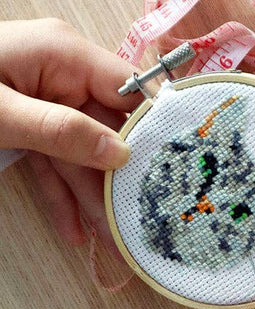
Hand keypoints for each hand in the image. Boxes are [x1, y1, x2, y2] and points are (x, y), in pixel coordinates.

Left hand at [0, 19, 141, 254]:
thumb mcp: (2, 113)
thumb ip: (63, 132)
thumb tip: (120, 155)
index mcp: (63, 56)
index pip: (128, 90)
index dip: (153, 127)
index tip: (173, 167)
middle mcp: (62, 79)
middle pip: (107, 134)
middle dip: (120, 181)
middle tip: (140, 220)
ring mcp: (47, 106)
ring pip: (83, 158)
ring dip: (94, 200)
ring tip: (112, 241)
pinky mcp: (32, 130)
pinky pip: (56, 165)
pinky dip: (63, 197)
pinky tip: (76, 231)